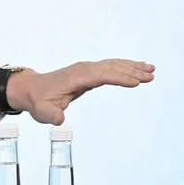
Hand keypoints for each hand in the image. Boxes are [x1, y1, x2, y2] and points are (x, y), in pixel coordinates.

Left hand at [2, 59, 154, 124]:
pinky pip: (111, 67)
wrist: (32, 89)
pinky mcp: (89, 72)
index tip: (136, 82)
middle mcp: (84, 69)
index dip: (119, 78)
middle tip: (151, 76)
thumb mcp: (42, 111)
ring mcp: (87, 68)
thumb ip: (51, 115)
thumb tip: (59, 119)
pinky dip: (125, 67)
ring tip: (151, 70)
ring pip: (114, 65)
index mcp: (76, 77)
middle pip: (112, 67)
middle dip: (132, 71)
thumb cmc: (39, 101)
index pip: (102, 75)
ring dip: (132, 67)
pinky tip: (137, 69)